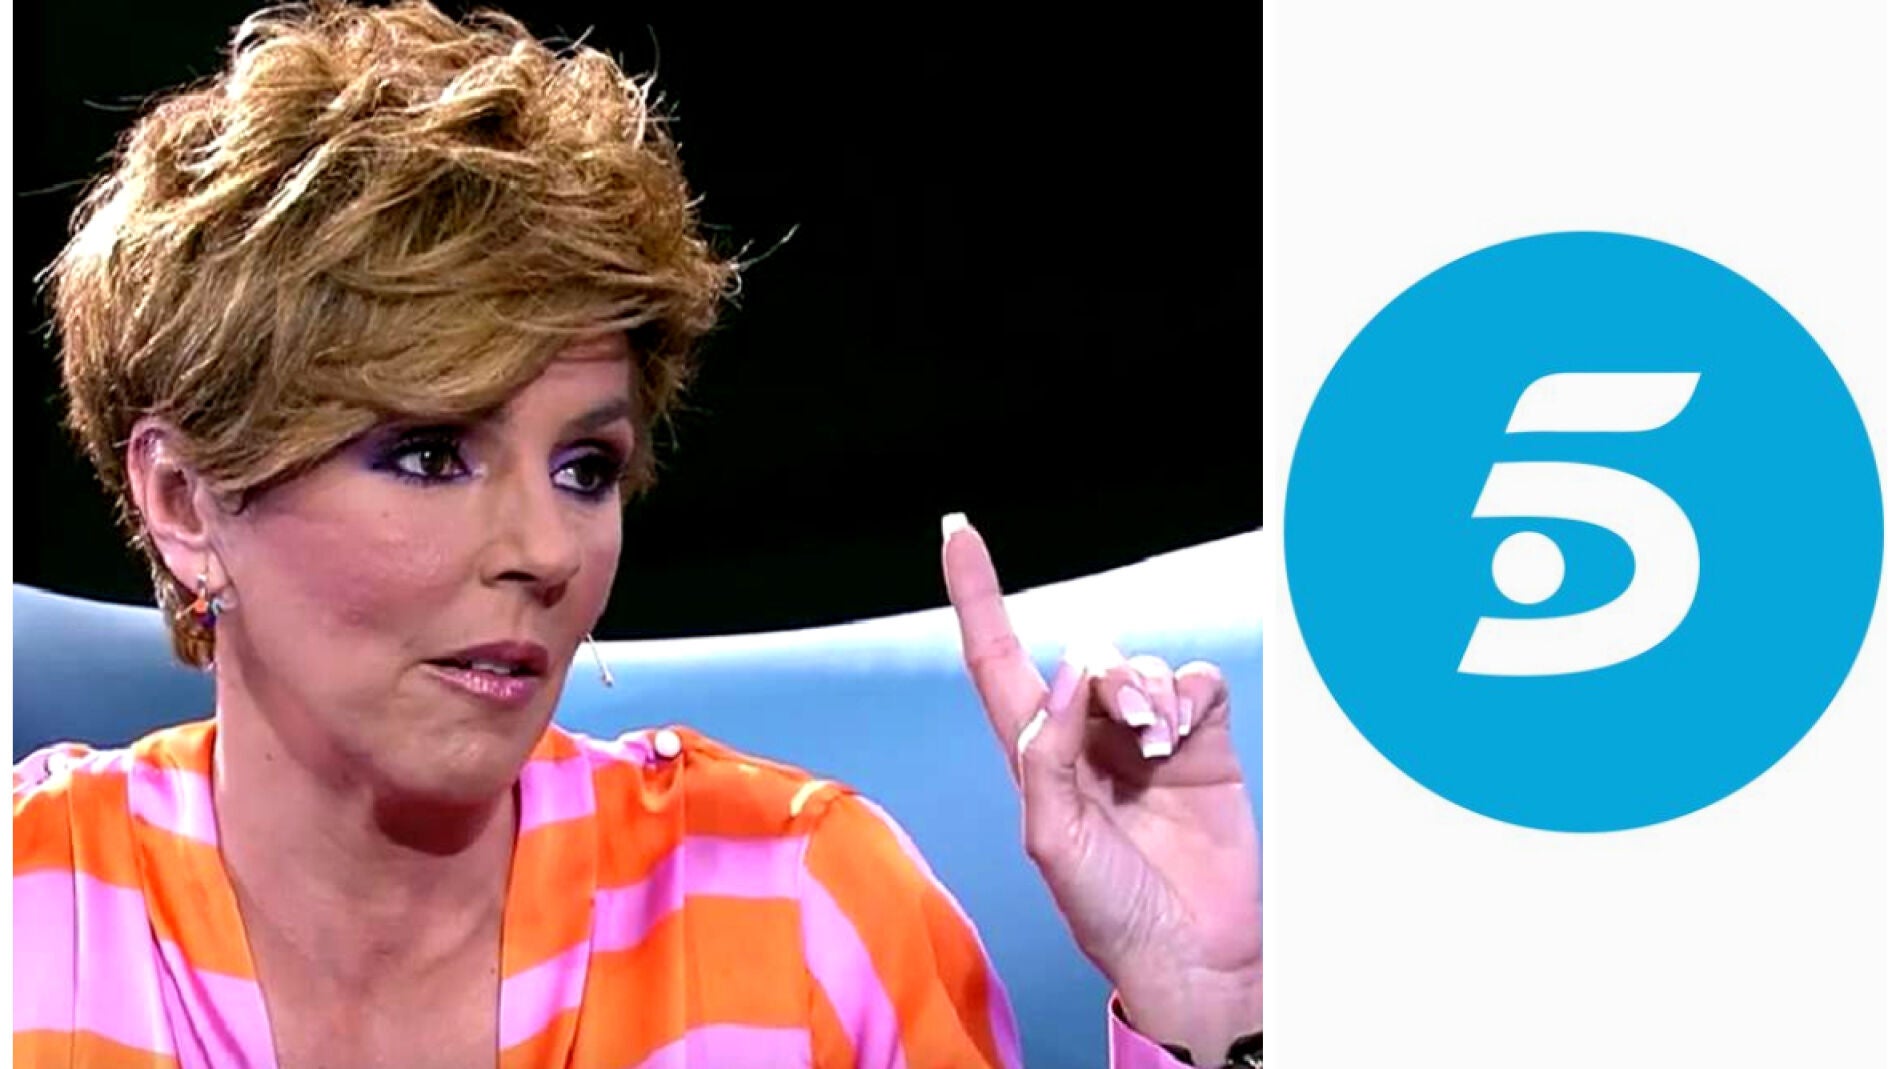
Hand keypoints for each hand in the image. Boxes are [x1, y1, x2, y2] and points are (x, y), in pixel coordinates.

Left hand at [941, 516, 1261, 1063]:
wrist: (1195, 954)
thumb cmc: (1111, 913)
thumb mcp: (1054, 841)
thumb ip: (1048, 754)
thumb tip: (1066, 672)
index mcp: (1037, 758)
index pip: (997, 660)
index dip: (976, 597)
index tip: (958, 535)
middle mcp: (1088, 739)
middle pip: (1085, 660)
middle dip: (1105, 678)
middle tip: (1132, 729)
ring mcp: (1148, 740)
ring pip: (1141, 666)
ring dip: (1149, 691)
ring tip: (1160, 742)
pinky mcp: (1203, 745)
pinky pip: (1195, 683)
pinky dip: (1190, 695)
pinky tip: (1186, 736)